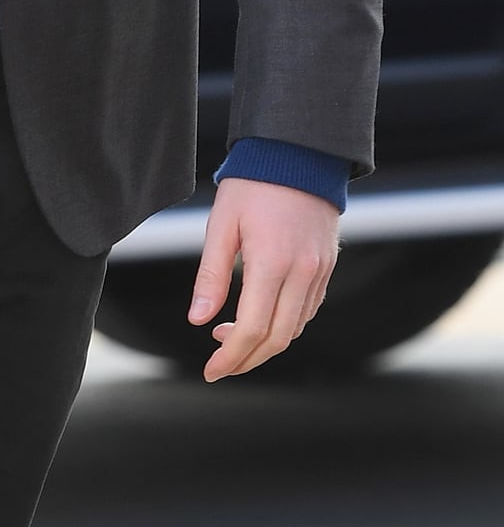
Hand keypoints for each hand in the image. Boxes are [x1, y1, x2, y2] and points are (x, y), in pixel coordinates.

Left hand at [188, 178, 340, 380]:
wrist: (300, 155)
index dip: (229, 357)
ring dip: (264, 344)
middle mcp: (303, 272)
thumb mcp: (221, 226)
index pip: (251, 329)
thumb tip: (198, 320)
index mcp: (272, 263)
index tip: (210, 371)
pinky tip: (259, 318)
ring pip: (295, 328)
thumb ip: (211, 276)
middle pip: (277, 338)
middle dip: (247, 360)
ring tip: (230, 337)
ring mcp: (320, 271)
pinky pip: (308, 310)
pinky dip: (284, 325)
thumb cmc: (253, 186)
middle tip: (220, 365)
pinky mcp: (327, 267)